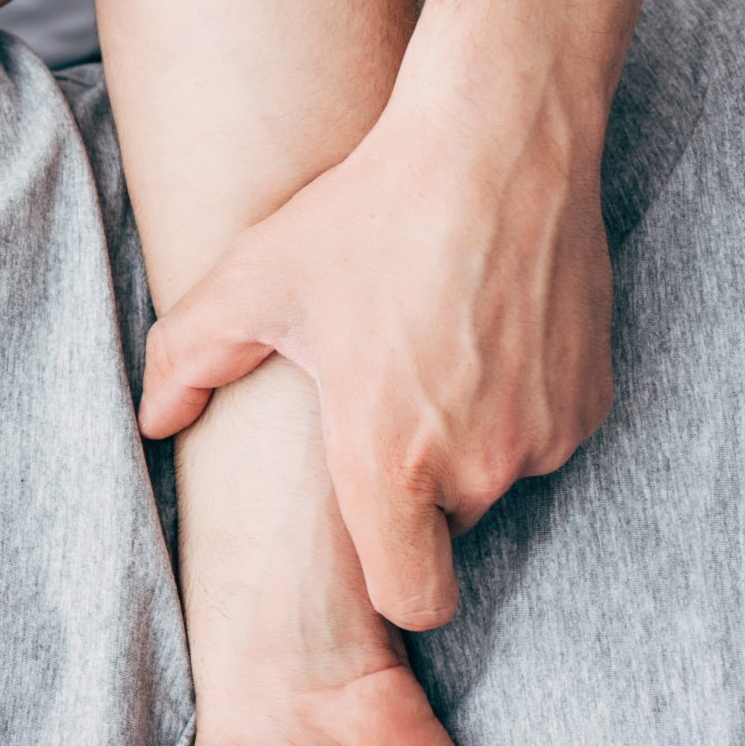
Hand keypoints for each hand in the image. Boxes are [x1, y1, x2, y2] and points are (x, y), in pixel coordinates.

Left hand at [138, 86, 612, 628]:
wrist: (497, 144)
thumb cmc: (365, 215)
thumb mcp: (252, 283)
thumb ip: (187, 362)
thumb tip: (151, 421)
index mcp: (390, 462)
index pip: (412, 602)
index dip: (388, 588)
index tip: (366, 536)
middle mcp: (482, 464)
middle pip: (444, 531)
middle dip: (411, 489)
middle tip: (376, 407)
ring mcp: (547, 433)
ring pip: (497, 479)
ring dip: (464, 446)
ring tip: (423, 358)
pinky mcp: (593, 397)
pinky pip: (543, 435)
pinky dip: (514, 409)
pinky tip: (477, 338)